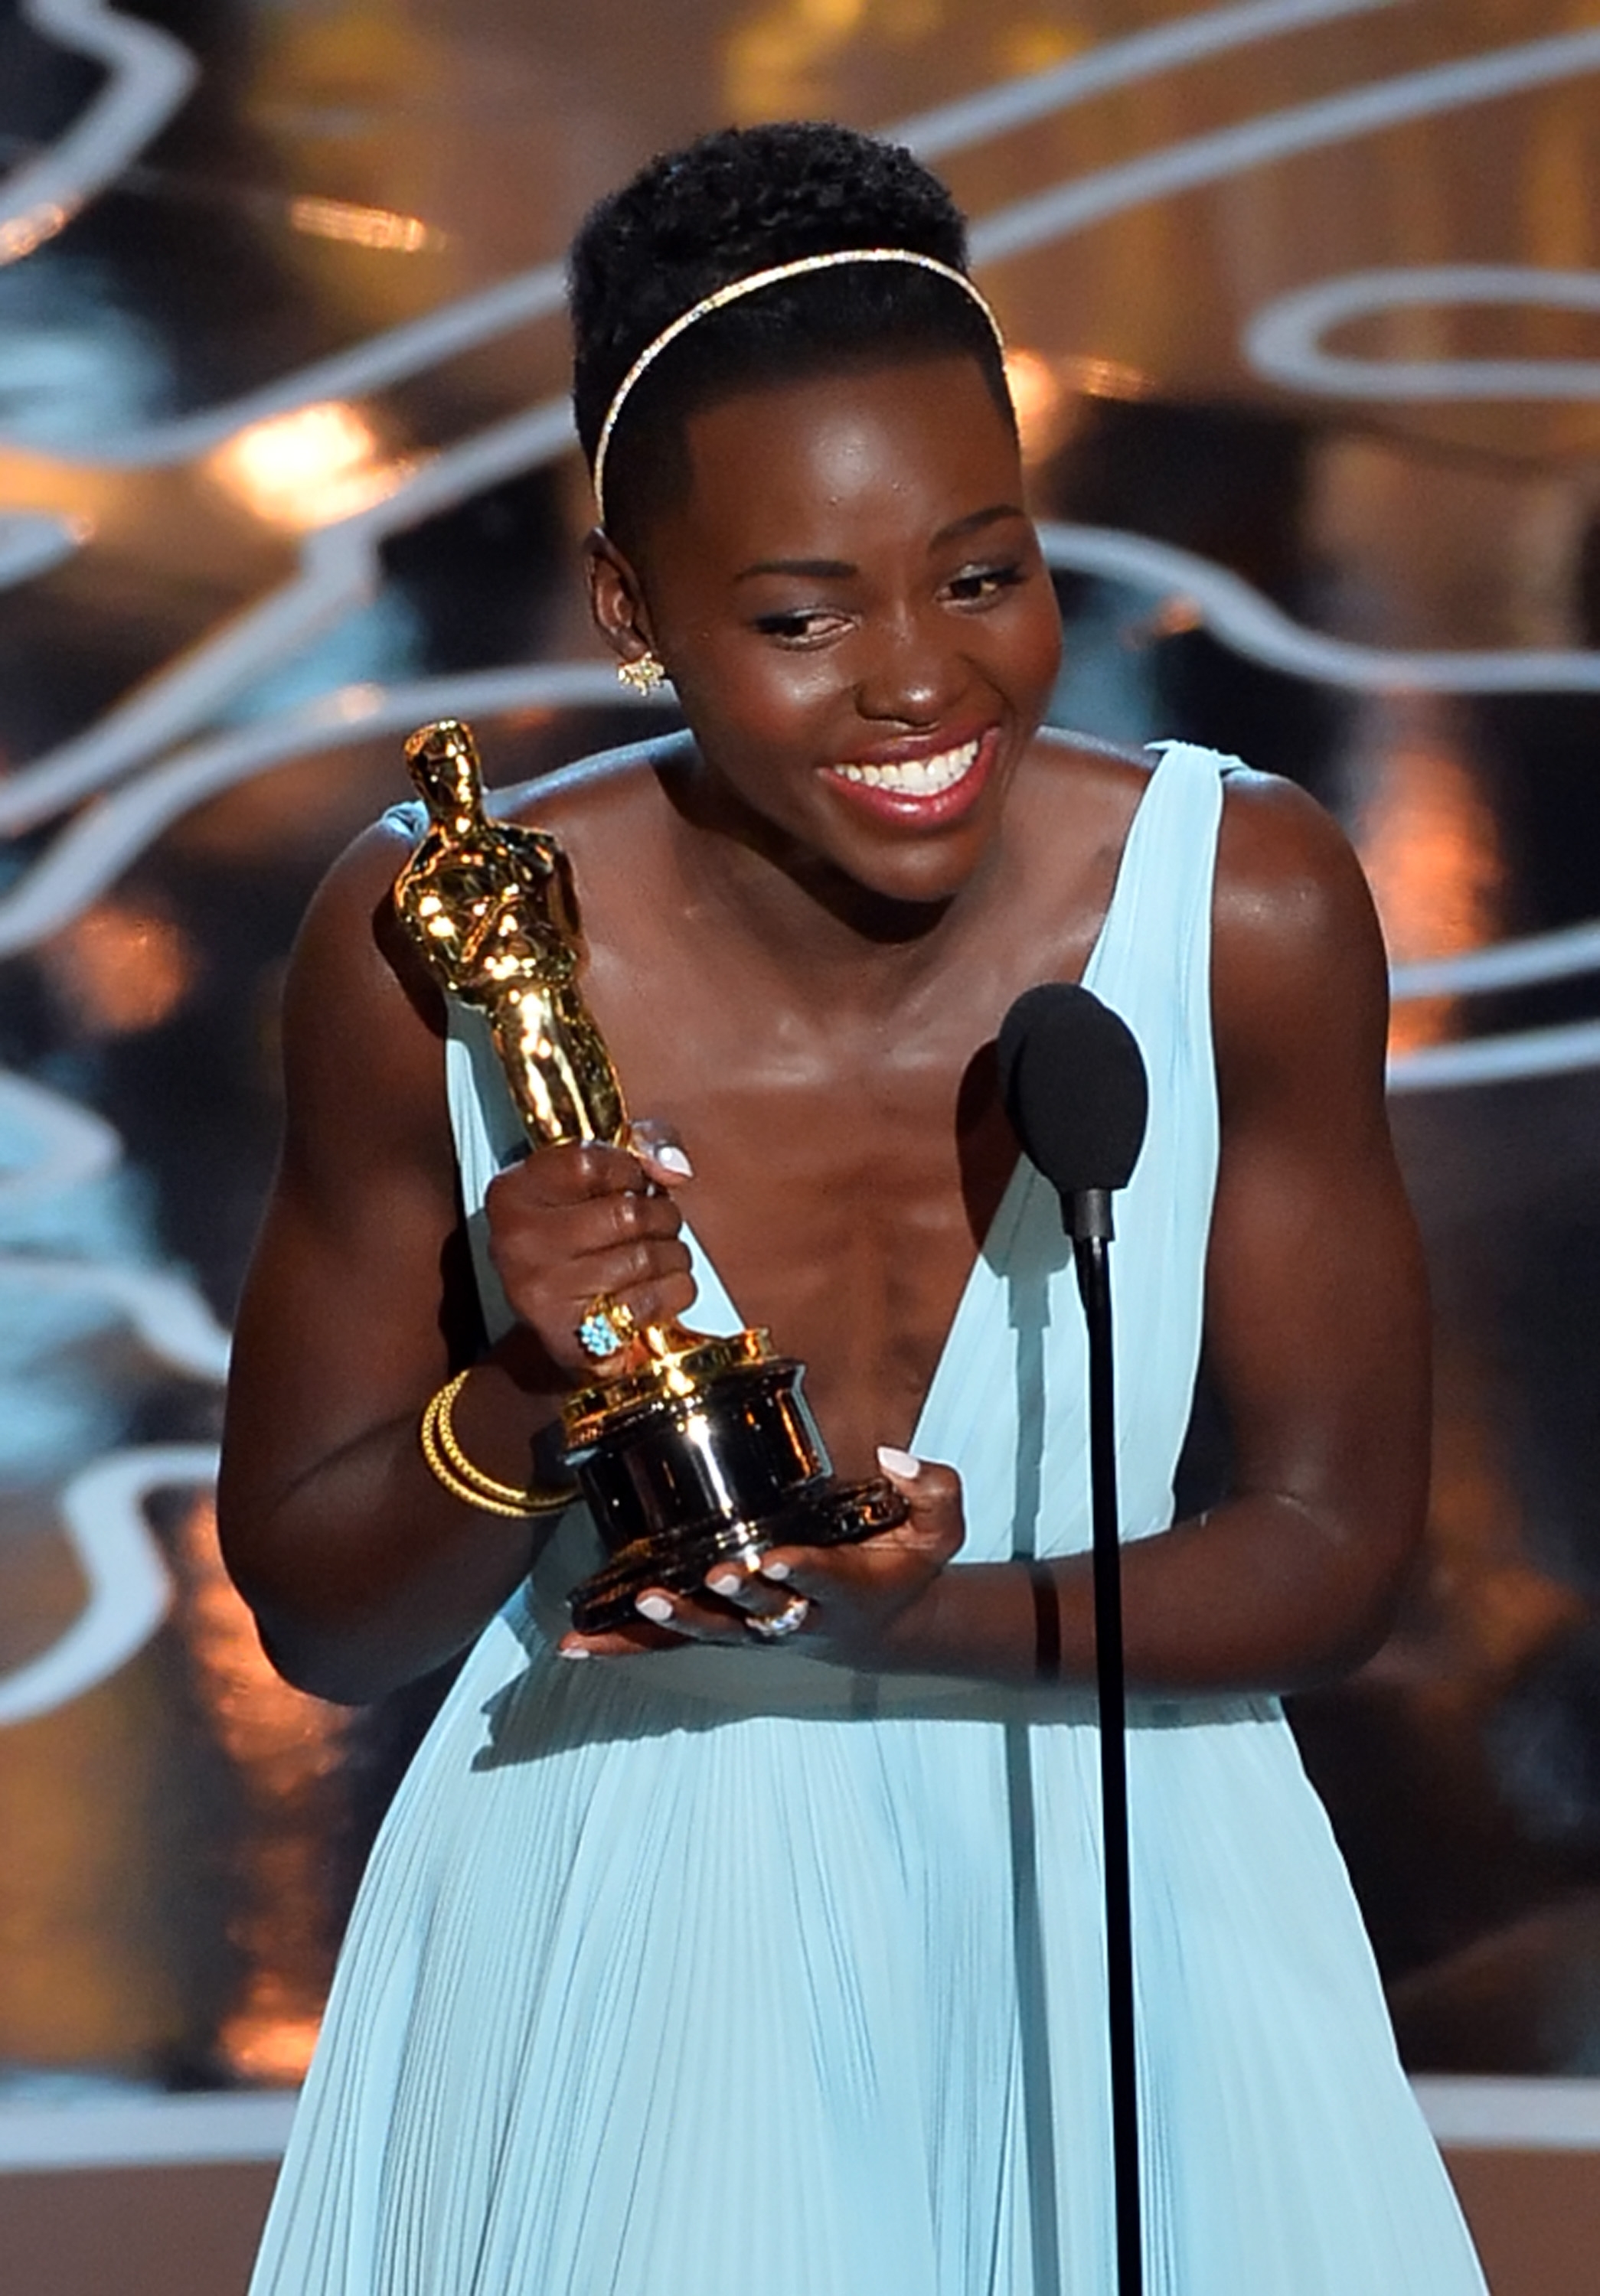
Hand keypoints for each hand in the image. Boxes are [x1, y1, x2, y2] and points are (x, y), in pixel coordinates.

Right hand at [484, 1123, 695, 1381]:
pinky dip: (675, 1291)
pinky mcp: (571, 1333)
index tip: (637, 1184)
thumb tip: (675, 1167)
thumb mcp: (595, 1179)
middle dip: (662, 1216)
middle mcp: (517, 1240)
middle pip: (626, 1213)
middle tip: (661, 1225)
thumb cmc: (582, 1239)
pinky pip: (650, 1300)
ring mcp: (541, 1289)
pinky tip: (667, 1287)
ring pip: (644, 1257)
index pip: (590, 1162)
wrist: (559, 1325)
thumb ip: (642, 1144)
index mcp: (513, 1191)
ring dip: (673, 1255)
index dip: (630, 1170)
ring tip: (665, 1255)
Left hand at [555, 1449, 964, 1663]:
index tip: (775, 1558)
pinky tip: (576, 1646)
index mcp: (849, 1586)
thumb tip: (893, 1457)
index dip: (800, 1571)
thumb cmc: (902, 1562)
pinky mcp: (726, 1627)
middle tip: (711, 1579)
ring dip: (676, 1620)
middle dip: (734, 1596)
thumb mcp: (940, 1526)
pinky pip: (671, 1642)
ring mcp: (756, 1625)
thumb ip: (932, 1488)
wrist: (883, 1624)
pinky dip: (625, 1644)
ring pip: (711, 1630)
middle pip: (761, 1610)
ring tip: (640, 1603)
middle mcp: (797, 1614)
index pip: (823, 1577)